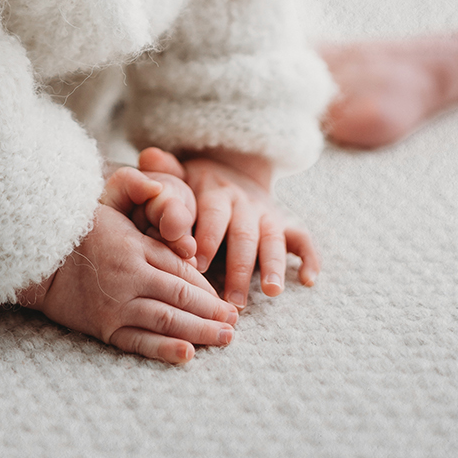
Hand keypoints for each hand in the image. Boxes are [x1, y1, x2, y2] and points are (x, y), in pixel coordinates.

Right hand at [17, 169, 236, 365]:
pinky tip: (188, 355)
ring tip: (224, 339)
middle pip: (181, 298)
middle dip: (212, 312)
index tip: (225, 298)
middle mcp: (130, 278)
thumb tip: (165, 202)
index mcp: (134, 247)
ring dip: (199, 332)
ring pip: (167, 321)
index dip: (206, 287)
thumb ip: (140, 203)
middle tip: (234, 324)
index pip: (181, 270)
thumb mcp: (110, 207)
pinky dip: (165, 350)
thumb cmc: (77, 228)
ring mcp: (117, 306)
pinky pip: (139, 342)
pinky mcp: (104, 327)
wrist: (37, 257)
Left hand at [139, 147, 318, 307]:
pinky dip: (309, 259)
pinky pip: (303, 240)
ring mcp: (268, 214)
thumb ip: (164, 172)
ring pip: (274, 239)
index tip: (198, 265)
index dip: (206, 239)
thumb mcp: (178, 176)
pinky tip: (308, 280)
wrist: (228, 170)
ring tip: (271, 292)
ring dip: (274, 266)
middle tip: (232, 301)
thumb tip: (148, 156)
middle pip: (244, 235)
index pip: (212, 215)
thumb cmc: (193, 188)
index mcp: (215, 192)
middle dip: (239, 268)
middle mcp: (244, 202)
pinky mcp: (287, 224)